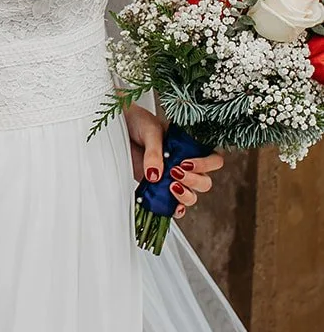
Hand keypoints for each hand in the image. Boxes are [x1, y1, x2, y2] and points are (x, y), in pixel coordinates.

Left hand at [125, 103, 223, 219]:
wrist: (119, 126)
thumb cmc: (138, 122)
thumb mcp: (149, 131)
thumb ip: (154, 152)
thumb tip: (156, 175)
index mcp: (191, 147)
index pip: (214, 160)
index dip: (206, 165)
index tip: (186, 163)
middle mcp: (185, 164)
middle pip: (204, 182)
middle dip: (194, 181)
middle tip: (175, 172)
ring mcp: (172, 178)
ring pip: (192, 195)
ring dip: (185, 195)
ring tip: (171, 186)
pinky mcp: (158, 188)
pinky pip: (172, 205)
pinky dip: (174, 209)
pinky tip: (171, 206)